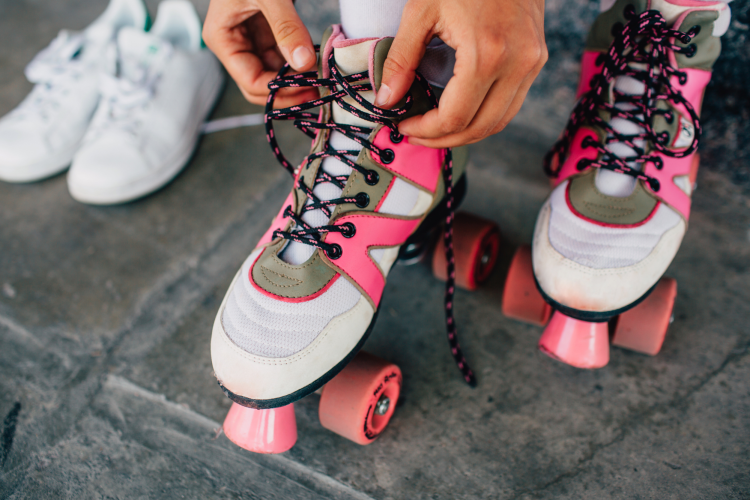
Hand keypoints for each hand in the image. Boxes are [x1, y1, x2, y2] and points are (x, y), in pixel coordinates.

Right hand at [203, 0, 319, 107]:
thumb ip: (286, 27)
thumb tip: (304, 64)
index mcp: (222, 38)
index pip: (250, 81)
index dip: (279, 91)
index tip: (309, 89)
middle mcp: (233, 44)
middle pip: (260, 85)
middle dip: (288, 92)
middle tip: (318, 94)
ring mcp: (250, 39)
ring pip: (273, 75)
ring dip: (296, 82)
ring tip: (322, 82)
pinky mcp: (267, 33)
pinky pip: (283, 59)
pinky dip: (299, 65)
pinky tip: (318, 66)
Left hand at [376, 0, 546, 147]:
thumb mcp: (421, 11)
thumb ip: (401, 59)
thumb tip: (386, 100)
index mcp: (487, 54)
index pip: (455, 117)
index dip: (427, 130)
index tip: (405, 126)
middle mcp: (517, 64)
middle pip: (480, 127)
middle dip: (444, 139)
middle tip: (417, 135)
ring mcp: (531, 64)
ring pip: (499, 122)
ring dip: (467, 134)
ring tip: (436, 130)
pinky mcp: (536, 60)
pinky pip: (511, 104)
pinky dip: (485, 116)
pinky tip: (460, 113)